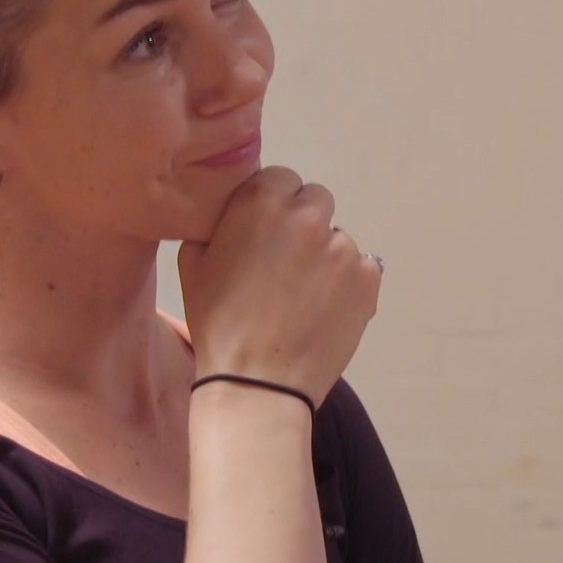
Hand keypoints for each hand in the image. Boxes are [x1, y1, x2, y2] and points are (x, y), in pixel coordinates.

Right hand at [177, 165, 381, 406]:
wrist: (256, 383)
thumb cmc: (216, 322)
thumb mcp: (194, 262)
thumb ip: (218, 222)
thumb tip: (235, 211)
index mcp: (262, 201)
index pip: (282, 180)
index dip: (274, 207)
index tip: (266, 236)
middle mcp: (308, 216)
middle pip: (316, 202)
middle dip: (304, 226)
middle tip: (287, 266)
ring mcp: (343, 247)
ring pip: (338, 240)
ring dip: (325, 259)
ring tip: (305, 298)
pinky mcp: (368, 278)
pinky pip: (362, 268)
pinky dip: (348, 285)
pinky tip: (325, 311)